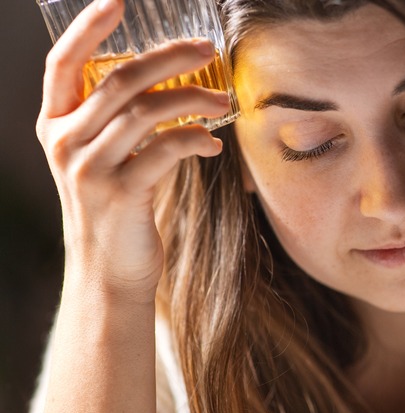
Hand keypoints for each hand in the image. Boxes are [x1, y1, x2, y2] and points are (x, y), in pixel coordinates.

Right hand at [37, 0, 228, 301]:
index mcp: (56, 123)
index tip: (118, 0)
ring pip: (145, 111)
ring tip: (224, 102)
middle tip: (207, 51)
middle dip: (170, 58)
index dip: (87, 27)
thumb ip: (122, 119)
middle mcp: (64, 141)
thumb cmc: (117, 206)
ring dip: (193, 100)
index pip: (62, 63)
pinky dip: (195, 139)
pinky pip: (164, 149)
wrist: (109, 269)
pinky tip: (213, 146)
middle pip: (119, 80)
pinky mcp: (120, 193)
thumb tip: (176, 81)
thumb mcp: (105, 156)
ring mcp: (87, 168)